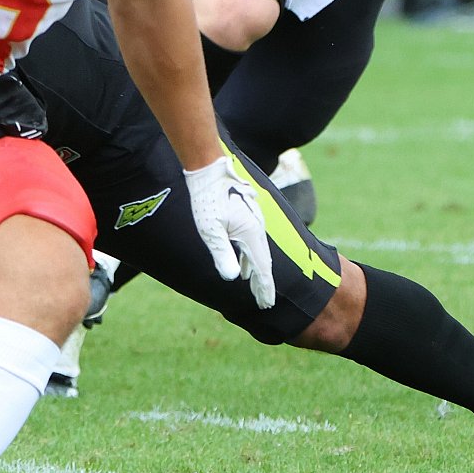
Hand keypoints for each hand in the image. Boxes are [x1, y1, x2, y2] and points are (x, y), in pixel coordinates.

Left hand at [183, 154, 275, 309]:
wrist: (208, 169)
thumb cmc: (206, 198)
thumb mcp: (211, 230)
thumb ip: (222, 254)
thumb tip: (233, 279)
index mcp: (251, 233)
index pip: (262, 267)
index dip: (264, 287)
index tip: (267, 304)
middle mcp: (256, 228)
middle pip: (262, 261)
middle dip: (262, 282)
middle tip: (264, 302)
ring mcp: (252, 220)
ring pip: (256, 251)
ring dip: (255, 270)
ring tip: (253, 287)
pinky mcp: (245, 215)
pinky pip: (251, 242)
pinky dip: (249, 257)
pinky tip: (242, 264)